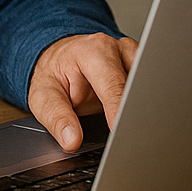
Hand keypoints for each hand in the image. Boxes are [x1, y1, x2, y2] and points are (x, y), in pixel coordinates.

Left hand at [28, 33, 138, 150]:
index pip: (114, 85)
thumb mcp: (43, 95)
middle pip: (138, 85)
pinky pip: (148, 91)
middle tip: (127, 137)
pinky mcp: (143, 69)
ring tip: (125, 126)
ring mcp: (134, 58)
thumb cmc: (54, 73)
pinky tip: (133, 118)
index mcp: (94, 51)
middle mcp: (119, 50)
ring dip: (139, 109)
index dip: (119, 110)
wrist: (61, 58)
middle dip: (134, 111)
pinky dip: (142, 107)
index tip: (120, 131)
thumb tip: (72, 140)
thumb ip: (57, 117)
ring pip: (148, 88)